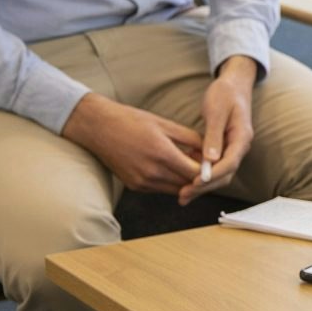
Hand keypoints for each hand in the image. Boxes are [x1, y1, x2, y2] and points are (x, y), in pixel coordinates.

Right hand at [62, 93, 203, 195]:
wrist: (98, 128)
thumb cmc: (132, 121)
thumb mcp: (165, 124)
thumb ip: (190, 139)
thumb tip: (208, 151)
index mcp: (162, 153)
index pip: (195, 173)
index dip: (208, 170)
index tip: (213, 163)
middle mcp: (152, 172)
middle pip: (187, 185)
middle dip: (199, 178)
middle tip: (205, 166)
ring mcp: (142, 182)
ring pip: (175, 190)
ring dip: (185, 182)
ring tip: (188, 165)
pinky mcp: (134, 186)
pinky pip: (160, 189)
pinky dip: (169, 182)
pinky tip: (171, 169)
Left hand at [185, 56, 257, 203]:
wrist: (233, 85)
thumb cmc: (225, 94)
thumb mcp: (217, 110)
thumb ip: (214, 135)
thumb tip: (211, 159)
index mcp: (242, 137)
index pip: (230, 163)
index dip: (213, 175)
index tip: (195, 182)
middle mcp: (240, 147)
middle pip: (226, 175)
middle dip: (205, 187)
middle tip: (184, 195)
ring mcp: (232, 149)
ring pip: (220, 175)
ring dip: (202, 186)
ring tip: (182, 196)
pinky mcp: (224, 150)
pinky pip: (214, 168)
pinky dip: (201, 177)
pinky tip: (184, 182)